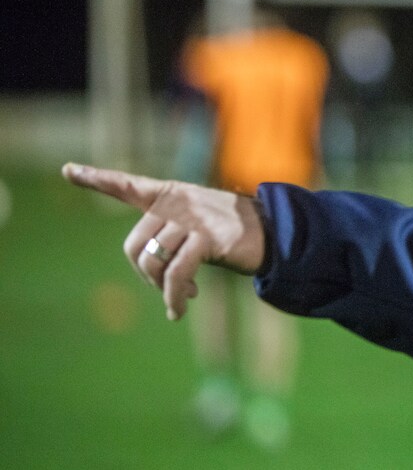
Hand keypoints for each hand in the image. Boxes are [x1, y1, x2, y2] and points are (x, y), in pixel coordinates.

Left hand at [61, 163, 265, 320]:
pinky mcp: (206, 236)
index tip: (68, 170)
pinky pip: (176, 272)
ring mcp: (191, 217)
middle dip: (146, 275)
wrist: (276, 234)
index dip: (97, 178)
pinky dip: (174, 295)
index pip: (127, 185)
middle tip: (170, 288)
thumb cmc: (237, 236)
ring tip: (183, 296)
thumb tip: (158, 279)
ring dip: (165, 288)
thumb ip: (174, 240)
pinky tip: (178, 310)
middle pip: (135, 245)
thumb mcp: (200, 232)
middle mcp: (176, 202)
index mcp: (171, 196)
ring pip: (154, 261)